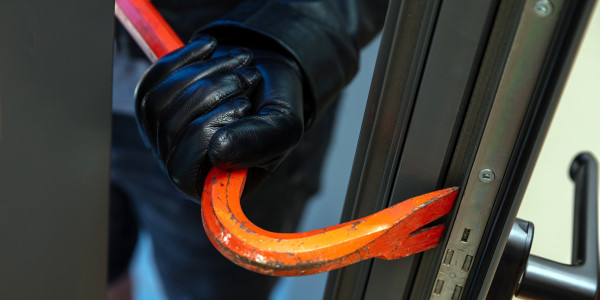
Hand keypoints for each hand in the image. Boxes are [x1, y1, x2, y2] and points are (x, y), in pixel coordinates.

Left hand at [135, 35, 304, 199]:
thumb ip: (258, 143)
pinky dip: (184, 58)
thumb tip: (218, 151)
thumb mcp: (283, 127)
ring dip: (205, 73)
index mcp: (212, 183)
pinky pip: (152, 80)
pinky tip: (210, 48)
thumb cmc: (275, 108)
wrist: (264, 71)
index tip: (243, 106)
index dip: (206, 133)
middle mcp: (180, 164)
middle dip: (213, 93)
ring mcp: (161, 135)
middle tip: (250, 77)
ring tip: (238, 64)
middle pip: (170, 130)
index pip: (183, 170)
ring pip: (159, 102)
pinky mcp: (151, 104)